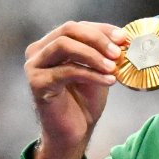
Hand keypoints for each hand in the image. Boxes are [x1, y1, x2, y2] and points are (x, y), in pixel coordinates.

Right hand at [24, 21, 128, 158]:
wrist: (74, 132)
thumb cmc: (84, 100)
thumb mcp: (98, 69)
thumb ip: (105, 52)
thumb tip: (124, 37)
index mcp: (52, 43)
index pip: (78, 26)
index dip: (103, 29)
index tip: (124, 38)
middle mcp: (38, 50)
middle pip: (68, 30)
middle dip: (97, 39)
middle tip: (118, 53)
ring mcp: (34, 66)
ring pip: (64, 45)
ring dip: (93, 55)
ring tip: (113, 67)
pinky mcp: (36, 83)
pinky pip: (67, 71)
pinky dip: (91, 74)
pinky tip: (108, 80)